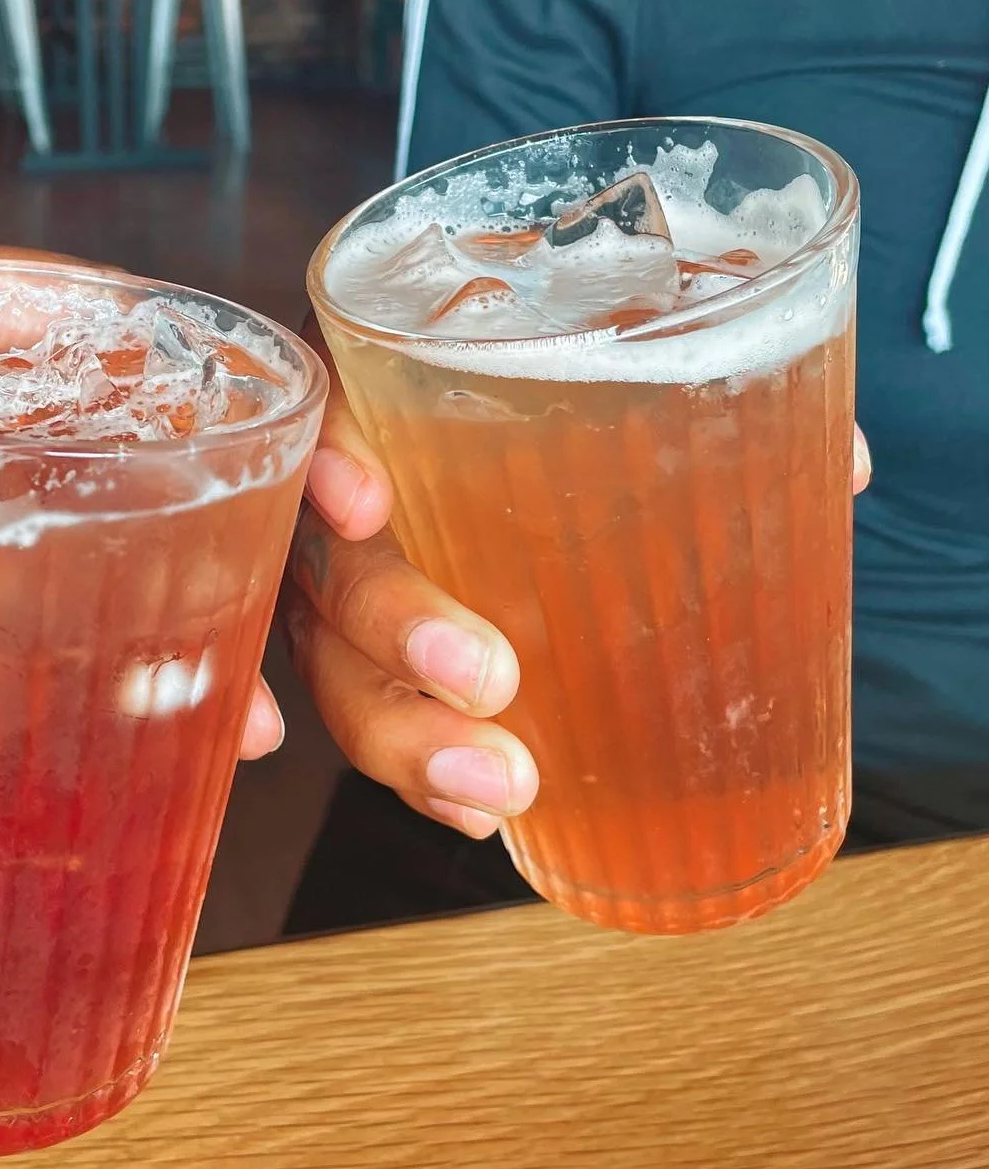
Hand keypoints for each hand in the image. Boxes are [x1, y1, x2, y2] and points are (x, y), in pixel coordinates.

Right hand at [283, 324, 873, 839]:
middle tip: (488, 675)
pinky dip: (418, 774)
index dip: (331, 459)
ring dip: (407, 736)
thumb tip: (840, 463)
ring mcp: (357, 588)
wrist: (531, 418)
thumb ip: (708, 381)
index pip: (328, 413)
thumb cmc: (568, 375)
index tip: (368, 506)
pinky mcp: (385, 660)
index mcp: (390, 397)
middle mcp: (355, 499)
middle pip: (330, 567)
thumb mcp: (627, 350)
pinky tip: (479, 818)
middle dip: (394, 628)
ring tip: (501, 787)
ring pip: (337, 667)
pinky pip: (376, 720)